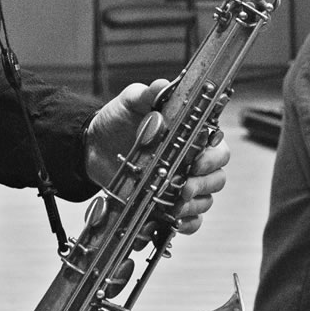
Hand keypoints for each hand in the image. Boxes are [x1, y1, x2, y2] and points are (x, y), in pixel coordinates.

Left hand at [84, 80, 229, 234]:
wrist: (91, 145)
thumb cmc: (117, 119)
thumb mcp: (132, 101)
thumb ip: (149, 94)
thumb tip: (163, 85)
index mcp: (190, 135)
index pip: (218, 147)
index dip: (213, 156)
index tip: (198, 162)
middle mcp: (191, 161)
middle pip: (217, 176)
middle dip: (205, 183)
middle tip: (185, 186)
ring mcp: (180, 184)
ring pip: (206, 199)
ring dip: (195, 205)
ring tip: (176, 205)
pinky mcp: (166, 204)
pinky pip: (189, 220)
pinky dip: (186, 224)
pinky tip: (174, 222)